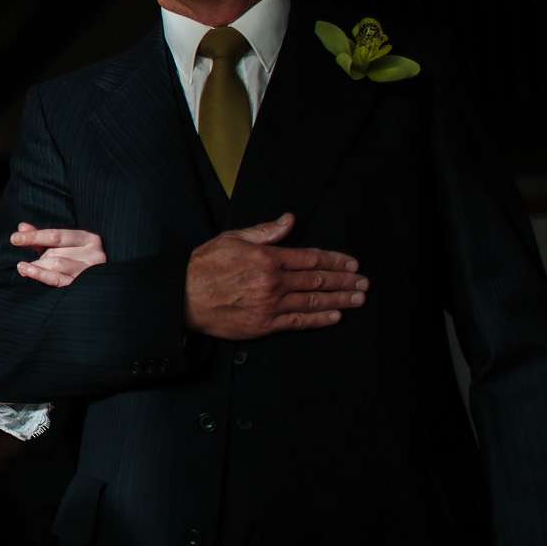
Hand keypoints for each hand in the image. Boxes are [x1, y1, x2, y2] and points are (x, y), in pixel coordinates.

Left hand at [9, 223, 105, 286]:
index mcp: (88, 239)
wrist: (101, 286)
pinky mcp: (84, 286)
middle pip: (56, 252)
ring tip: (23, 268)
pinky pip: (58, 280)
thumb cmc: (78, 262)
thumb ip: (42, 238)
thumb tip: (21, 227)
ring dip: (37, 266)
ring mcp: (90, 271)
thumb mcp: (62, 247)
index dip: (34, 236)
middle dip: (36, 257)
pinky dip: (41, 275)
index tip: (15, 238)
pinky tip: (28, 272)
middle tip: (20, 262)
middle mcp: (92, 254)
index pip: (56, 236)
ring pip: (56, 265)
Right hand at [183, 213, 367, 340]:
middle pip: (317, 280)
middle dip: (344, 280)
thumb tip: (289, 220)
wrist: (183, 298)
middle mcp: (273, 281)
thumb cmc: (204, 266)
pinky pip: (298, 321)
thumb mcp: (232, 238)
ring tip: (358, 298)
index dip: (335, 261)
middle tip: (364, 282)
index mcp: (267, 258)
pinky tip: (336, 317)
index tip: (352, 263)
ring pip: (313, 301)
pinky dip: (319, 319)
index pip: (310, 258)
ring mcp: (270, 305)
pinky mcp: (265, 324)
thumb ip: (265, 231)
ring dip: (339, 299)